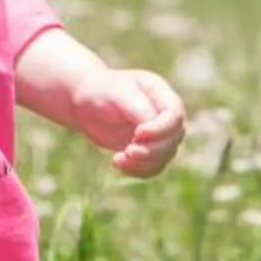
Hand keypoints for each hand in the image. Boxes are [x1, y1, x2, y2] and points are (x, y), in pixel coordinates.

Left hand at [72, 66, 186, 178]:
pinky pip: (153, 167)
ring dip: (144, 163)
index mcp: (160, 93)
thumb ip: (138, 107)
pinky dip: (137, 170)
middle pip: (174, 138)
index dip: (161, 129)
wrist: (86, 102)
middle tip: (128, 151)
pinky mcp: (148, 149)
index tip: (137, 133)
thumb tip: (153, 124)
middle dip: (153, 150)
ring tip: (118, 159)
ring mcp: (159, 133)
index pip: (175, 116)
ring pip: (165, 156)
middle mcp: (164, 114)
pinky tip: (117, 163)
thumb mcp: (117, 94)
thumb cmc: (101, 91)